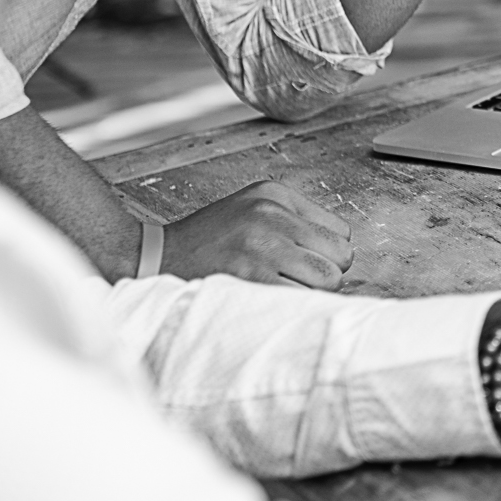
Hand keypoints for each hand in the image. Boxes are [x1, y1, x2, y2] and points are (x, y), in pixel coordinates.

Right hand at [158, 180, 354, 288]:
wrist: (158, 257)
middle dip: (326, 274)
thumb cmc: (210, 239)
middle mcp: (272, 216)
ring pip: (328, 281)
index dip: (328, 252)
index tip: (307, 261)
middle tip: (298, 280)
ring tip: (284, 289)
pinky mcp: (252, 278)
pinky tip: (272, 300)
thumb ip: (297, 220)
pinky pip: (302, 298)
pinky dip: (295, 305)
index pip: (341, 231)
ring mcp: (263, 247)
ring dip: (312, 292)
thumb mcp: (253, 208)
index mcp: (276, 195)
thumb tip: (342, 252)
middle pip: (341, 257)